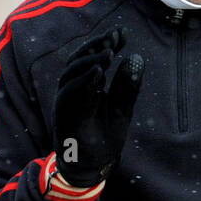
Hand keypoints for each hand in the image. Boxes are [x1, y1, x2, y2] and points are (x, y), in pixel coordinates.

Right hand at [52, 29, 144, 186]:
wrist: (92, 167)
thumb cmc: (104, 137)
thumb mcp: (121, 107)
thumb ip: (127, 84)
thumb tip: (136, 57)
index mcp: (85, 86)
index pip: (92, 58)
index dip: (105, 44)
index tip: (123, 33)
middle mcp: (71, 90)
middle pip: (78, 60)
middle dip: (96, 46)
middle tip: (115, 38)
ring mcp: (65, 102)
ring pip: (71, 73)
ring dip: (90, 60)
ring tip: (110, 52)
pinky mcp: (64, 115)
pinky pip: (70, 93)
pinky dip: (83, 81)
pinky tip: (98, 72)